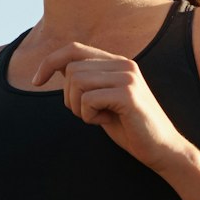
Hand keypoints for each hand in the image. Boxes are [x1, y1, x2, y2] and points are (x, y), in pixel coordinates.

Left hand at [31, 42, 187, 170]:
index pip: (74, 49)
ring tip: (95, 118)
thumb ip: (87, 83)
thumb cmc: (131, 129)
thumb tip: (59, 67)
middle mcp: (123, 64)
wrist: (163, 150)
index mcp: (117, 62)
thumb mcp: (103, 101)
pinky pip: (88, 99)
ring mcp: (127, 77)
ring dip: (77, 106)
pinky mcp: (128, 94)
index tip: (36, 81)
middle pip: (72, 69)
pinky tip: (104, 122)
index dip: (50, 62)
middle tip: (86, 114)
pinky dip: (88, 115)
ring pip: (77, 81)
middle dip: (68, 96)